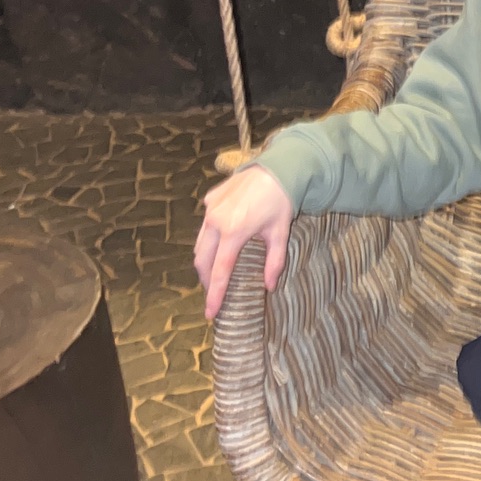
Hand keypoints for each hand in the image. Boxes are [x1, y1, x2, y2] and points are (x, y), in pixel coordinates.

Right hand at [194, 164, 294, 319]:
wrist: (276, 167)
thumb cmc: (281, 201)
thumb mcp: (280, 233)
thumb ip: (274, 262)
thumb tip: (269, 286)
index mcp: (233, 232)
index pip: (220, 271)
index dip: (214, 294)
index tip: (210, 313)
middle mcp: (216, 221)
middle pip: (202, 259)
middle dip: (206, 279)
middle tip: (214, 292)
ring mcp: (209, 208)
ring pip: (199, 242)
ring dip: (205, 260)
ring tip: (215, 272)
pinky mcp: (209, 199)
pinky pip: (205, 224)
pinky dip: (210, 238)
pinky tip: (222, 242)